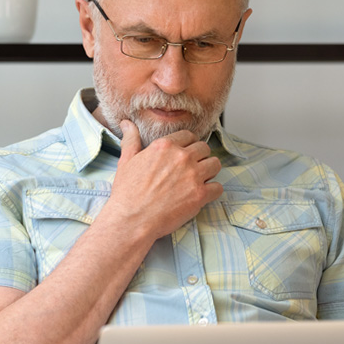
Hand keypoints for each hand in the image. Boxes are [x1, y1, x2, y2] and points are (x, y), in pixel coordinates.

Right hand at [106, 119, 222, 240]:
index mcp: (165, 146)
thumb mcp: (126, 161)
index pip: (189, 136)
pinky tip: (202, 194)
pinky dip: (212, 191)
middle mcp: (181, 157)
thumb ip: (131, 140)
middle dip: (200, 157)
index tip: (186, 153)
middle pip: (204, 148)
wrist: (132, 219)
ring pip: (215, 164)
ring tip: (200, 180)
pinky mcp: (200, 195)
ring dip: (209, 171)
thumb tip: (126, 124)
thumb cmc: (127, 193)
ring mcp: (193, 176)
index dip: (189, 144)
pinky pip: (218, 187)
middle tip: (192, 168)